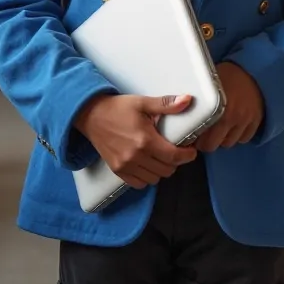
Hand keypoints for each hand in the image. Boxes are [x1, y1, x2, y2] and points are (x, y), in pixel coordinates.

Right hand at [74, 93, 196, 188]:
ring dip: (162, 169)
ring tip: (161, 157)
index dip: (187, 156)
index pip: (174, 157)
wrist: (91, 115)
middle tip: (176, 150)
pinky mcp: (117, 171)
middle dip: (176, 161)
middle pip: (167, 170)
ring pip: (155, 179)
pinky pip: (139, 184)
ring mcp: (125, 166)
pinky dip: (147, 177)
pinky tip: (148, 165)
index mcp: (145, 140)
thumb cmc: (118, 108)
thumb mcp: (143, 102)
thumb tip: (187, 100)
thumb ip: (166, 104)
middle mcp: (136, 156)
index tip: (191, 151)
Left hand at [196, 62, 263, 152]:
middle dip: (206, 142)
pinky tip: (233, 124)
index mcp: (216, 107)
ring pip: (228, 143)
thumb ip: (196, 100)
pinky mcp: (256, 121)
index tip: (192, 136)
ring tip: (219, 127)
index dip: (194, 139)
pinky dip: (238, 135)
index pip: (201, 137)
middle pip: (213, 145)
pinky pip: (244, 139)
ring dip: (222, 138)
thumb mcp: (208, 84)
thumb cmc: (226, 75)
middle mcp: (231, 116)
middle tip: (204, 134)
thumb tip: (178, 109)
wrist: (251, 70)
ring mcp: (244, 120)